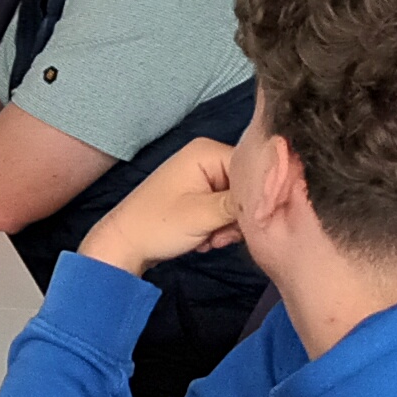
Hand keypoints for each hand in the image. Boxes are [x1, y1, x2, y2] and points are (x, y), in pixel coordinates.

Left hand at [82, 137, 242, 274]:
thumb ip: (241, 203)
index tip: (245, 222)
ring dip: (227, 226)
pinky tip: (203, 238)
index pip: (253, 168)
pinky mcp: (198, 195)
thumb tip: (273, 196)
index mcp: (206, 151)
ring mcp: (201, 176)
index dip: (255, 196)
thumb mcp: (203, 215)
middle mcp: (205, 158)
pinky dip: (217, 228)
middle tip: (219, 235)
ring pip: (237, 202)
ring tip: (208, 237)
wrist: (123, 245)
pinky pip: (223, 210)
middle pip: (246, 186)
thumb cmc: (156, 225)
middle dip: (238, 216)